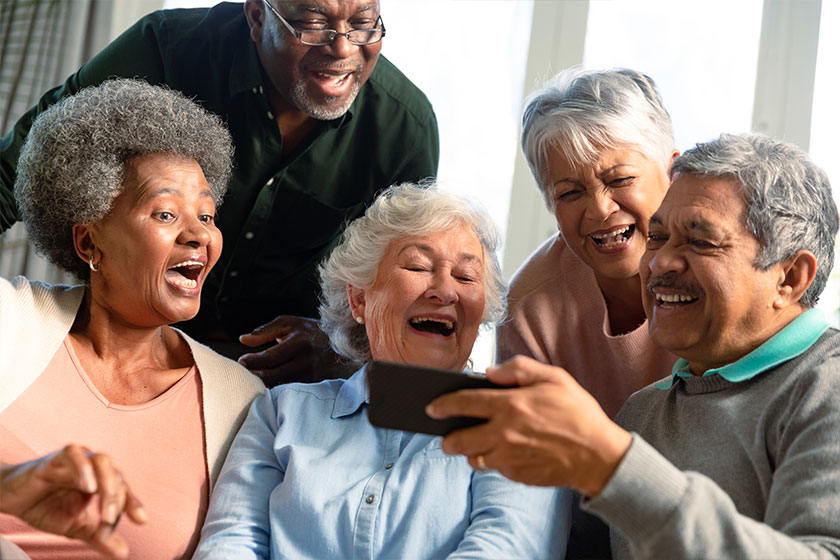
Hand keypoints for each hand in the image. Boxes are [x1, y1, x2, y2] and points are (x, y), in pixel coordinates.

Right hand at [0, 444, 146, 558]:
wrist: (10, 499)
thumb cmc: (45, 507)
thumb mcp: (74, 527)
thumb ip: (98, 536)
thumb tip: (124, 554)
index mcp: (101, 481)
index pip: (123, 489)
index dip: (133, 503)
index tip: (142, 521)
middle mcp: (93, 467)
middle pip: (116, 475)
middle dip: (117, 500)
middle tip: (110, 521)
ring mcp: (77, 459)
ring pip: (102, 461)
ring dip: (107, 486)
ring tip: (104, 511)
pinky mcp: (55, 457)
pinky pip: (74, 454)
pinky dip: (84, 468)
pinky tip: (88, 487)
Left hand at [238, 315, 357, 386]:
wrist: (334, 341)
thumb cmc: (306, 330)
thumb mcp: (286, 323)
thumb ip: (264, 331)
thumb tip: (243, 339)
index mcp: (299, 343)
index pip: (272, 356)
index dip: (254, 360)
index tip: (241, 361)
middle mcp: (306, 360)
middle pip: (274, 374)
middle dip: (255, 374)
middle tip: (243, 372)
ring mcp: (310, 374)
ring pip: (280, 383)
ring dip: (263, 381)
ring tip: (252, 376)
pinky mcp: (311, 382)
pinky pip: (288, 387)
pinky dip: (275, 385)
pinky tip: (267, 380)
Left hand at [426, 355, 631, 496]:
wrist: (600, 456)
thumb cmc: (578, 413)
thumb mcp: (554, 377)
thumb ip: (518, 369)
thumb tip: (490, 373)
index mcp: (510, 405)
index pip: (464, 403)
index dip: (443, 405)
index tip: (431, 407)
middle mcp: (504, 433)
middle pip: (459, 440)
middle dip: (447, 438)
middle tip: (446, 436)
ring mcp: (509, 458)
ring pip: (475, 458)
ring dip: (471, 451)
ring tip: (477, 443)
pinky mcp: (517, 475)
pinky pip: (495, 468)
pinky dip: (495, 461)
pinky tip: (505, 452)